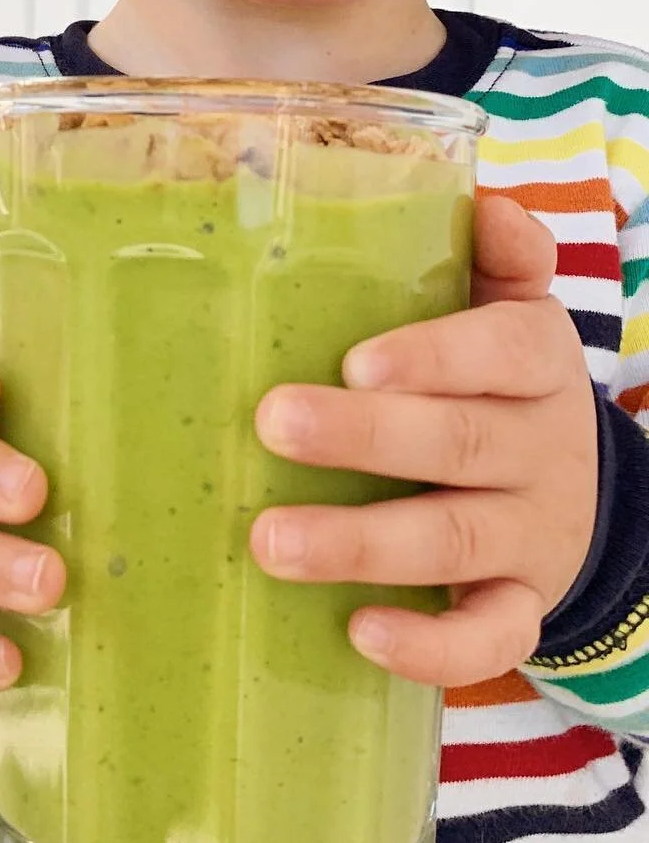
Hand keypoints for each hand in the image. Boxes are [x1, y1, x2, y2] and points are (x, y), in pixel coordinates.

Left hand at [250, 197, 598, 687]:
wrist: (573, 485)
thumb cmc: (493, 375)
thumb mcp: (504, 304)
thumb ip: (491, 249)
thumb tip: (481, 196)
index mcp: (533, 358)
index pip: (502, 350)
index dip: (436, 356)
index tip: (357, 361)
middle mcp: (540, 444)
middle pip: (460, 441)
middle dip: (365, 438)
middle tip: (271, 424)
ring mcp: (533, 531)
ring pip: (458, 538)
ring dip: (362, 543)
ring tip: (269, 542)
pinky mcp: (521, 601)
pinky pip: (493, 637)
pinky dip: (434, 646)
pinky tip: (359, 632)